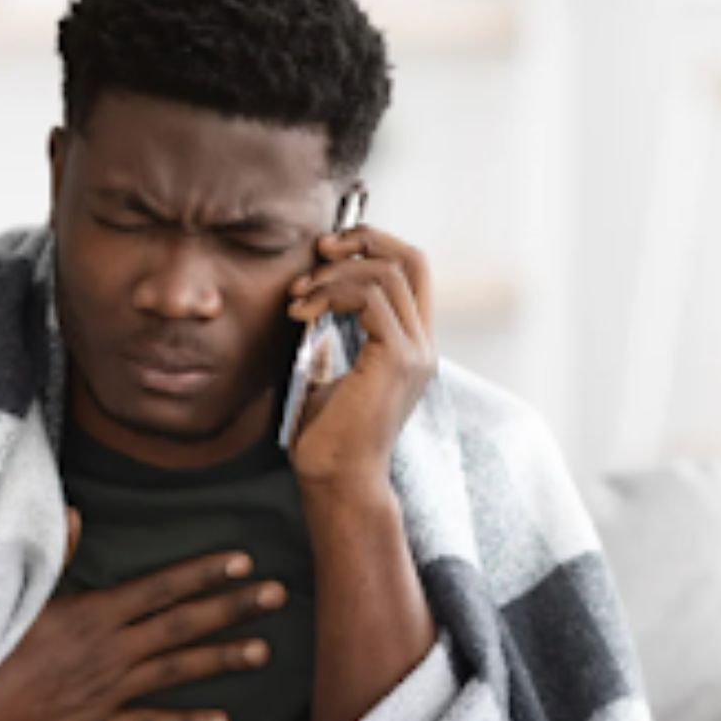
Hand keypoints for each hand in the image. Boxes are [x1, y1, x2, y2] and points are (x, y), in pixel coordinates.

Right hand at [0, 508, 287, 720]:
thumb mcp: (18, 596)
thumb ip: (55, 555)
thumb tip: (74, 513)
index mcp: (92, 614)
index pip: (160, 587)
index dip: (203, 574)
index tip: (242, 563)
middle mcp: (109, 651)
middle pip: (182, 625)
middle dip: (232, 608)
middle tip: (277, 596)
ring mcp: (108, 692)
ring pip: (177, 672)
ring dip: (222, 660)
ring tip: (263, 651)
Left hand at [284, 226, 436, 491]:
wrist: (336, 480)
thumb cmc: (327, 439)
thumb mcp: (328, 375)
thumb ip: (333, 338)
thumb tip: (315, 300)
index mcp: (411, 346)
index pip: (412, 271)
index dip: (375, 246)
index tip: (327, 254)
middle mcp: (423, 345)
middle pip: (412, 259)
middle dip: (363, 240)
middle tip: (318, 251)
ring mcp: (415, 351)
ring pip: (386, 274)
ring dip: (333, 275)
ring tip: (297, 298)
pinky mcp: (397, 359)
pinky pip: (371, 297)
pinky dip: (332, 294)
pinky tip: (302, 314)